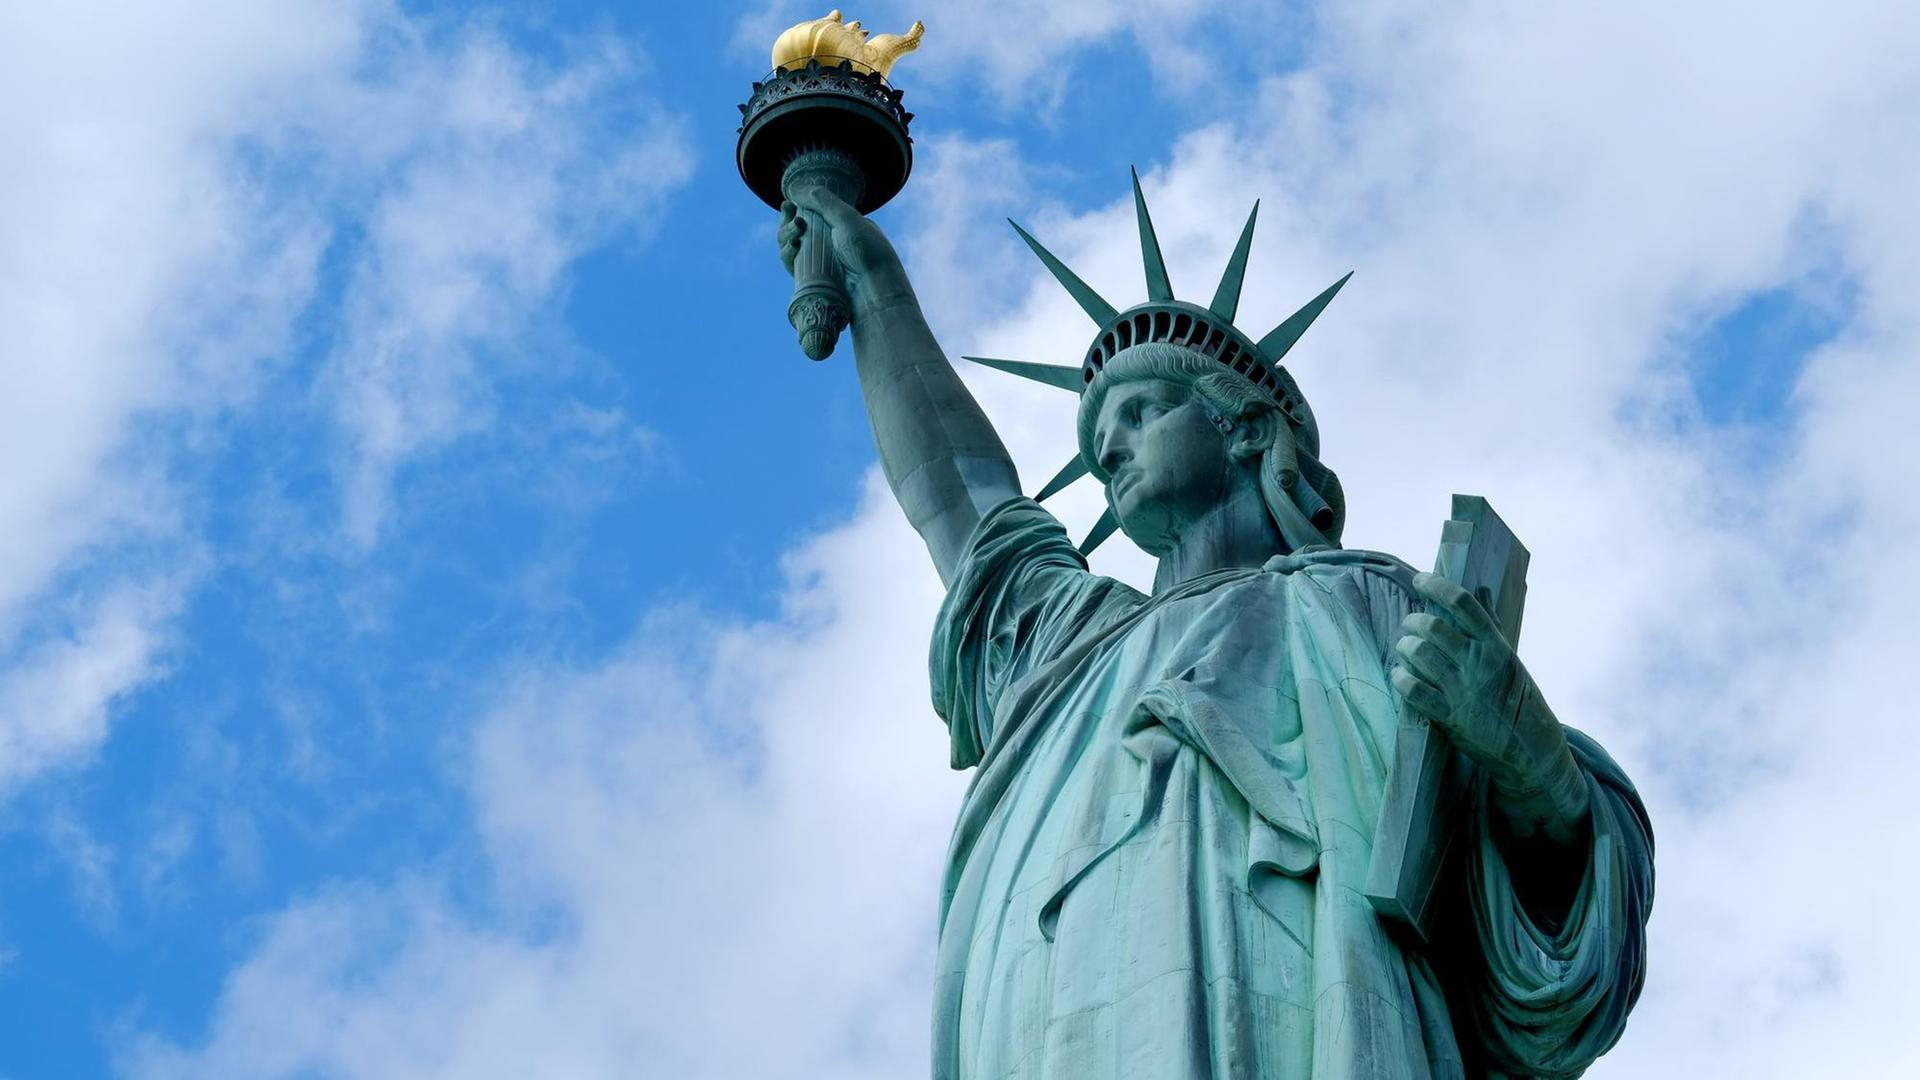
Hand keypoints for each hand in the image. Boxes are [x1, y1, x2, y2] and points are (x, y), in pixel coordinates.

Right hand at [777, 185, 909, 317]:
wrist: (874, 287)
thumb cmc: (866, 251)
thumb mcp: (846, 218)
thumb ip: (822, 200)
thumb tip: (795, 189)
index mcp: (839, 226)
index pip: (810, 214)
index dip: (795, 209)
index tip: (788, 205)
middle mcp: (828, 244)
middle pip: (795, 230)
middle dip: (788, 223)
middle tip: (795, 222)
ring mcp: (819, 262)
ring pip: (790, 247)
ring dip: (786, 237)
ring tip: (796, 234)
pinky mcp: (812, 280)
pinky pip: (792, 265)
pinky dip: (787, 255)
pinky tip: (792, 248)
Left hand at [1391, 572, 1590, 842]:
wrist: (1530, 748)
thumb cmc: (1518, 698)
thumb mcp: (1509, 657)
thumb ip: (1489, 624)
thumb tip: (1480, 590)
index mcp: (1495, 645)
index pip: (1463, 604)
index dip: (1437, 586)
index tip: (1420, 579)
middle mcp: (1479, 664)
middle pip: (1434, 627)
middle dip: (1413, 622)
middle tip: (1409, 625)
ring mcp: (1463, 690)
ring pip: (1420, 654)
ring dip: (1405, 648)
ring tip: (1404, 649)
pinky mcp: (1450, 716)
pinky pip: (1414, 690)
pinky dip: (1401, 678)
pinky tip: (1401, 675)